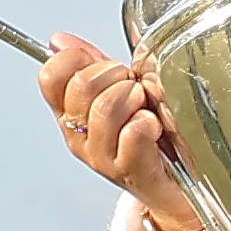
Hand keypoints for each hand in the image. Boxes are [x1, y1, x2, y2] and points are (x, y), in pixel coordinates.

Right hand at [37, 34, 205, 230]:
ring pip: (105, 107)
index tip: (105, 68)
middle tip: (134, 89)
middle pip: (81, 86)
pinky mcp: (130, 171)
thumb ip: (92, 65)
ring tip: (146, 108)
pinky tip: (156, 127)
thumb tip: (60, 41)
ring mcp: (101, 156)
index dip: (78, 60)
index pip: (50, 75)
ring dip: (134, 98)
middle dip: (116, 76)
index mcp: (70, 114)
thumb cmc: (152, 139)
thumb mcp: (119, 93)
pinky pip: (132, 132)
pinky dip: (149, 123)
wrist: (180, 189)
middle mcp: (79, 136)